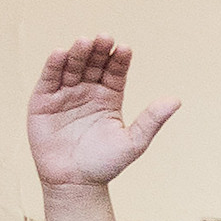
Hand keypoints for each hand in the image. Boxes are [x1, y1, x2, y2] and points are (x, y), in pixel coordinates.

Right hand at [28, 36, 180, 190]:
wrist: (75, 183)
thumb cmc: (106, 164)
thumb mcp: (134, 142)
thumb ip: (152, 120)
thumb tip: (177, 100)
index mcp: (109, 98)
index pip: (115, 72)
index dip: (119, 60)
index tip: (125, 48)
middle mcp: (87, 91)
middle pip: (93, 65)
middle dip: (98, 51)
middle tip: (104, 38)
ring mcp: (65, 95)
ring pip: (72, 68)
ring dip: (77, 53)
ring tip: (84, 41)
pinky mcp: (43, 101)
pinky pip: (49, 79)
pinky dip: (54, 66)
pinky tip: (60, 53)